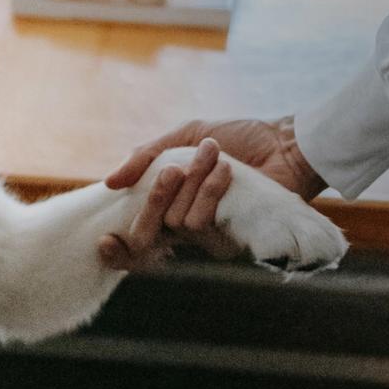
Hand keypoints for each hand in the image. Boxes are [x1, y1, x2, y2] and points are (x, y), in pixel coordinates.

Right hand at [97, 117, 327, 270]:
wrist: (283, 142)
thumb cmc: (238, 138)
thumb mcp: (183, 136)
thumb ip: (146, 156)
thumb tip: (110, 182)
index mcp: (169, 205)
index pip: (134, 241)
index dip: (117, 251)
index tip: (105, 241)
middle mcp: (184, 227)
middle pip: (146, 234)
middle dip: (154, 199)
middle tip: (172, 170)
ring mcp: (208, 237)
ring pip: (177, 222)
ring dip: (194, 183)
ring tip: (215, 155)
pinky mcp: (232, 240)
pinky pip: (202, 224)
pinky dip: (210, 191)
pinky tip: (227, 171)